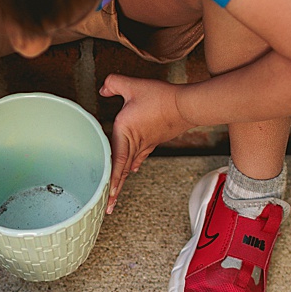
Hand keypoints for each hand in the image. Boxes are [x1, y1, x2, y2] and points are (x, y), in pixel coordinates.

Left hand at [99, 74, 191, 213]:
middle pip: (122, 170)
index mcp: (125, 132)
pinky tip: (132, 170)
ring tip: (115, 195)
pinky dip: (133, 166)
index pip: (115, 160)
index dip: (110, 178)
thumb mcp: (133, 86)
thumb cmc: (161, 97)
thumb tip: (103, 89)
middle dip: (114, 190)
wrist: (187, 105)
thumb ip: (114, 83)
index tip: (107, 194)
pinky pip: (140, 157)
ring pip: (130, 166)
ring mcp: (146, 144)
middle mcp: (135, 142)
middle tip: (107, 207)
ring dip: (122, 180)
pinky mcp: (153, 140)